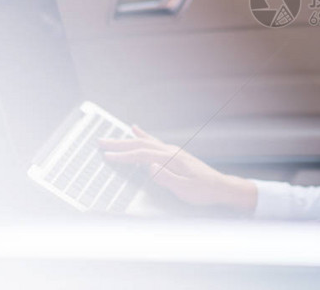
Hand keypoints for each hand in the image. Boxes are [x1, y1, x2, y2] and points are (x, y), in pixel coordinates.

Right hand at [98, 125, 256, 213]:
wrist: (219, 186)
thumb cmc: (203, 190)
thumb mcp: (184, 189)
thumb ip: (166, 177)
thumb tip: (149, 167)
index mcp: (171, 159)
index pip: (142, 155)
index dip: (124, 156)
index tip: (107, 156)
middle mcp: (171, 151)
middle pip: (140, 144)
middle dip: (119, 143)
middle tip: (100, 141)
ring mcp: (172, 150)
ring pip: (145, 141)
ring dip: (126, 139)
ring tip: (110, 138)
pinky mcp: (174, 153)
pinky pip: (153, 141)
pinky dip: (142, 135)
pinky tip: (135, 129)